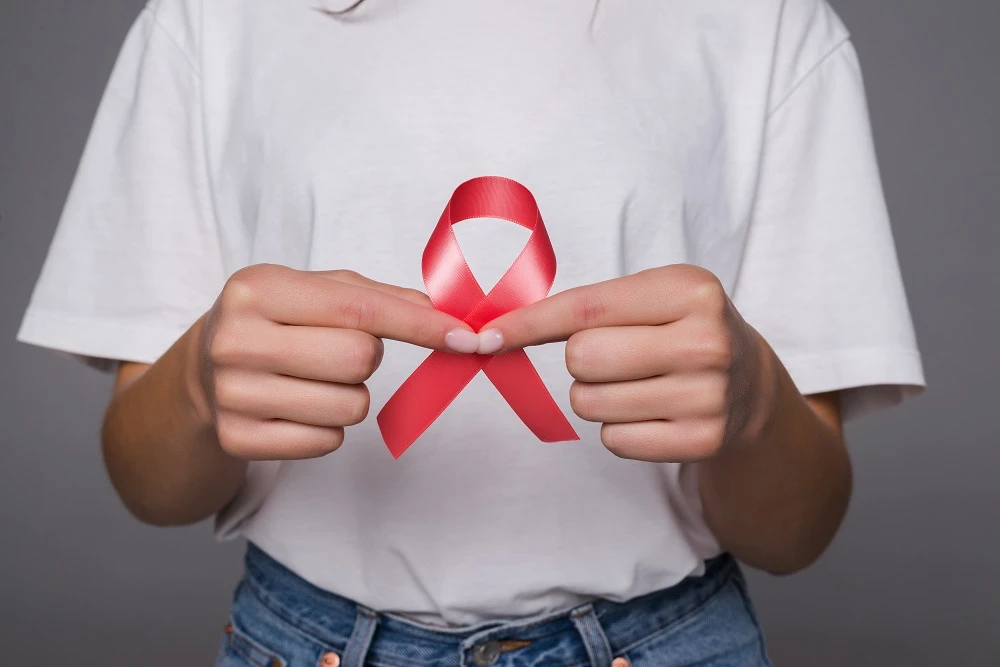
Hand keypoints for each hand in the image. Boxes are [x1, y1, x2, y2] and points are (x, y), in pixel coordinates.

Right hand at [194, 265, 475, 459]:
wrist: (202, 372)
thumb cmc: (275, 322)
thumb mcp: (315, 292)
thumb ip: (379, 299)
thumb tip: (444, 317)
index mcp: (256, 288)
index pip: (360, 310)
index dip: (420, 325)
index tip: (465, 336)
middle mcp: (235, 339)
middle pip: (359, 359)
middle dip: (367, 358)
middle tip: (336, 350)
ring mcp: (232, 393)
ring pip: (350, 405)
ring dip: (350, 395)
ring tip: (313, 378)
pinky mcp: (238, 439)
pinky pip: (327, 441)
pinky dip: (328, 427)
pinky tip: (297, 406)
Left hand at [479, 265, 774, 462]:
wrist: (750, 384)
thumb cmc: (683, 330)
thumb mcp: (654, 296)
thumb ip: (588, 305)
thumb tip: (499, 329)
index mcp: (691, 290)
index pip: (586, 308)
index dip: (529, 322)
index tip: (487, 336)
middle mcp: (705, 341)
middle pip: (582, 358)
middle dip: (581, 360)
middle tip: (616, 356)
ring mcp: (708, 395)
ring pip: (590, 402)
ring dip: (596, 396)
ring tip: (637, 383)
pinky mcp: (703, 440)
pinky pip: (614, 440)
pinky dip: (618, 428)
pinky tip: (651, 412)